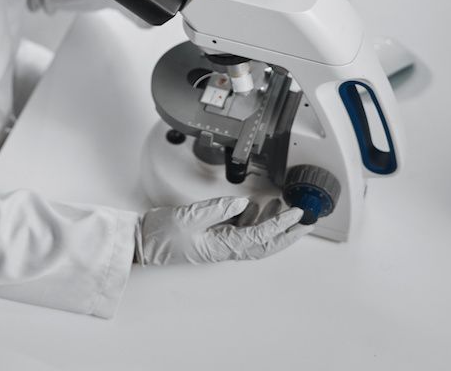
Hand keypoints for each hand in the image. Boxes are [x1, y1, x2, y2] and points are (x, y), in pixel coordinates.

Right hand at [134, 196, 311, 265]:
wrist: (144, 242)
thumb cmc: (161, 235)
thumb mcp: (189, 218)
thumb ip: (216, 209)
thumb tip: (241, 203)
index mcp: (223, 246)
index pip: (261, 237)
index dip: (281, 225)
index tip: (296, 214)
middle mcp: (226, 247)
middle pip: (266, 243)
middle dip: (289, 233)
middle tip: (307, 221)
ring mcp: (222, 241)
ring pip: (257, 235)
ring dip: (274, 222)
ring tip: (286, 206)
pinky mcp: (215, 234)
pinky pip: (242, 228)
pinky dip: (256, 217)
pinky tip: (259, 205)